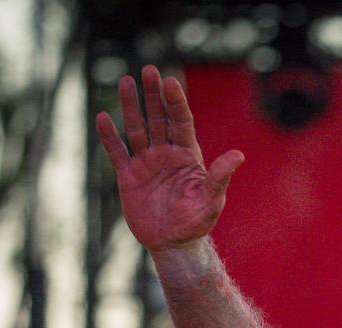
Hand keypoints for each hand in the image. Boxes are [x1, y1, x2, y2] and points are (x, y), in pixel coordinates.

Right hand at [95, 65, 243, 251]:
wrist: (173, 243)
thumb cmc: (197, 222)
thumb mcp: (212, 199)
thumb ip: (220, 177)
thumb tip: (238, 156)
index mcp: (188, 156)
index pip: (181, 122)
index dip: (176, 102)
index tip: (170, 82)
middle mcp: (166, 154)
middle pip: (158, 118)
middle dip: (153, 95)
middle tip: (148, 70)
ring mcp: (146, 163)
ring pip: (136, 129)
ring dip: (130, 106)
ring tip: (126, 81)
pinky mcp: (128, 176)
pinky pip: (117, 152)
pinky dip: (109, 136)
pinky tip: (103, 117)